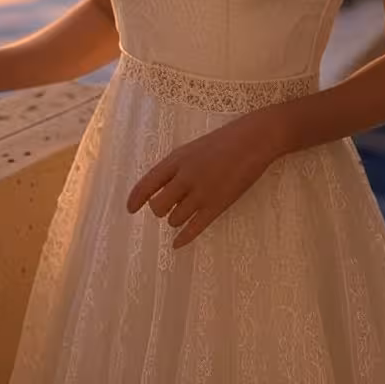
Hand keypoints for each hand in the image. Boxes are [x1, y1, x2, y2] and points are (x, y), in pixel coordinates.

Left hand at [126, 108, 284, 249]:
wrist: (254, 140)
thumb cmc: (224, 141)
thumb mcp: (193, 149)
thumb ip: (177, 167)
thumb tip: (161, 189)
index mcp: (177, 159)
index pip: (147, 183)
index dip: (136, 198)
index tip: (130, 209)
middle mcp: (185, 177)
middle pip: (158, 206)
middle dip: (161, 209)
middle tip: (170, 207)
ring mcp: (201, 192)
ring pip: (175, 219)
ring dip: (176, 219)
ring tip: (186, 213)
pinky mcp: (217, 205)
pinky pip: (194, 228)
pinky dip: (183, 238)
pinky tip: (178, 244)